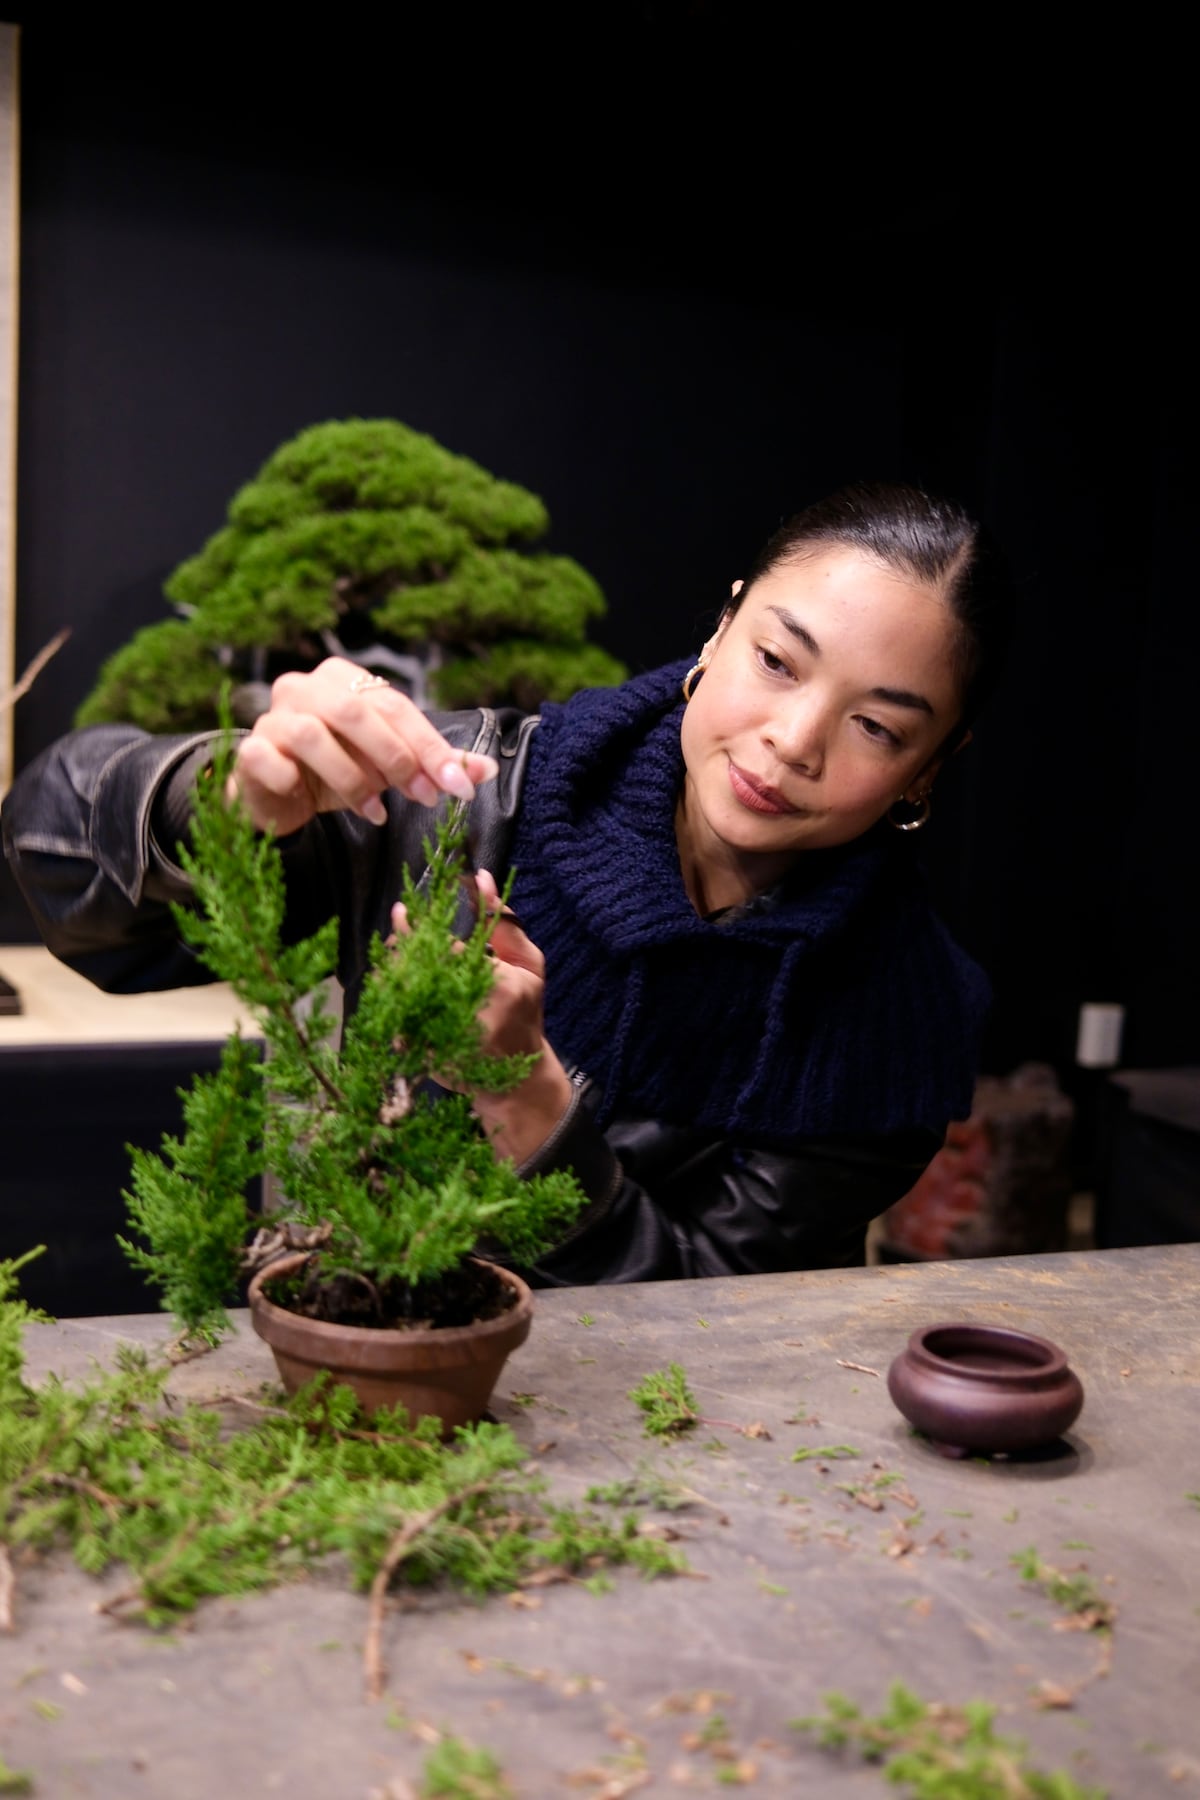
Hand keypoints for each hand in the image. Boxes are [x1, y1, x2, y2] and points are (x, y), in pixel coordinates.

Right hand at [228, 656, 499, 834]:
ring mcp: (272, 717)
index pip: (394, 705)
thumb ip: (434, 765)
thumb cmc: (339, 772)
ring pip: (312, 735)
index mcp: (344, 679)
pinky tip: (308, 795)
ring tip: (374, 811)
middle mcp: (304, 687)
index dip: (428, 745)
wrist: (279, 797)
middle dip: (396, 758)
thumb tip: (485, 772)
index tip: (457, 785)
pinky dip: (292, 777)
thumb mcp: (391, 769)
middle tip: (423, 797)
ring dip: (351, 777)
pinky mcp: (250, 750)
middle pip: (354, 713)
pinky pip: (267, 757)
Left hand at [391, 868, 574, 1166]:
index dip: (416, 927)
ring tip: (389, 957)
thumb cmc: (525, 1012)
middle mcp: (469, 1011)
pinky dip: (387, 1002)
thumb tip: (481, 877)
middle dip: (398, 948)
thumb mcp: (529, 965)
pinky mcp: (425, 1055)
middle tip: (393, 931)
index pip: (443, 945)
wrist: (517, 1080)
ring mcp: (445, 1035)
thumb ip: (505, 922)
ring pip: (400, 992)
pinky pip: (393, 1020)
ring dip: (389, 972)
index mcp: (497, 983)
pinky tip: (389, 989)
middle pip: (415, 968)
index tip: (402, 911)